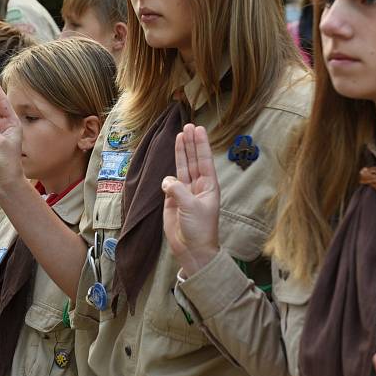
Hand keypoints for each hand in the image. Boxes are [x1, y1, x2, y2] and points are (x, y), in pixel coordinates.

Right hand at [162, 124, 220, 276]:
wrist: (192, 250)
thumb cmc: (199, 229)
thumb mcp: (191, 207)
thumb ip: (178, 190)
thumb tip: (167, 181)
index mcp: (209, 186)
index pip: (204, 160)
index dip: (201, 144)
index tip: (198, 129)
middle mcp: (198, 186)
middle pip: (194, 159)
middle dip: (191, 143)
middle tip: (189, 125)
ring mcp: (185, 192)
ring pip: (182, 167)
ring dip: (181, 152)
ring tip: (180, 135)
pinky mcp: (173, 200)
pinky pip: (169, 183)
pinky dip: (167, 179)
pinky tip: (167, 182)